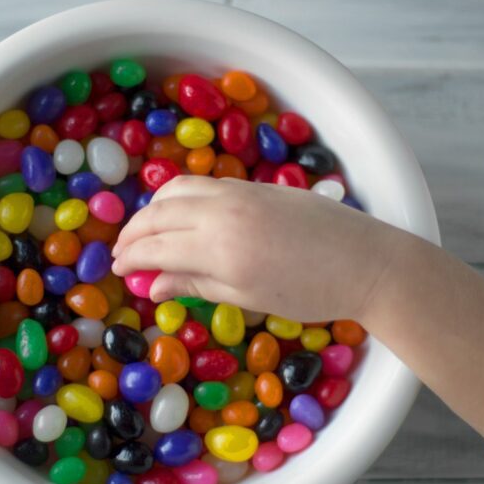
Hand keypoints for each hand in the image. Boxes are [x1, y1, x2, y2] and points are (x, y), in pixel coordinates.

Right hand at [110, 175, 409, 321]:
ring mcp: (239, 192)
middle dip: (133, 233)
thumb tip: (151, 286)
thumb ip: (196, 285)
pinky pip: (202, 184)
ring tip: (146, 233)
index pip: (155, 247)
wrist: (366, 261)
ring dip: (153, 210)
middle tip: (121, 254)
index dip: (130, 258)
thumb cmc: (310, 293)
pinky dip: (179, 197)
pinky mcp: (254, 185)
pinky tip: (179, 215)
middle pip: (159, 214)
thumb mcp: (248, 298)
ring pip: (177, 191)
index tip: (117, 271)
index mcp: (220, 248)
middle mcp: (222, 212)